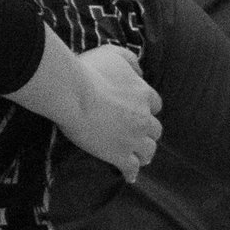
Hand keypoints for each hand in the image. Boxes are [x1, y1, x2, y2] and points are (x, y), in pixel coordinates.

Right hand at [67, 45, 161, 182]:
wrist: (74, 94)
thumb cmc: (90, 71)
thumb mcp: (114, 53)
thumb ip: (130, 60)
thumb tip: (140, 70)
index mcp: (144, 94)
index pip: (155, 104)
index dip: (147, 108)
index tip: (140, 111)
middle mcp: (144, 118)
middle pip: (155, 130)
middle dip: (148, 133)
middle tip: (139, 136)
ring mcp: (133, 138)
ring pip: (148, 151)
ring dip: (145, 154)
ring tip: (141, 159)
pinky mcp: (119, 154)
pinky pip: (131, 168)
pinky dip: (131, 172)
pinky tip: (129, 176)